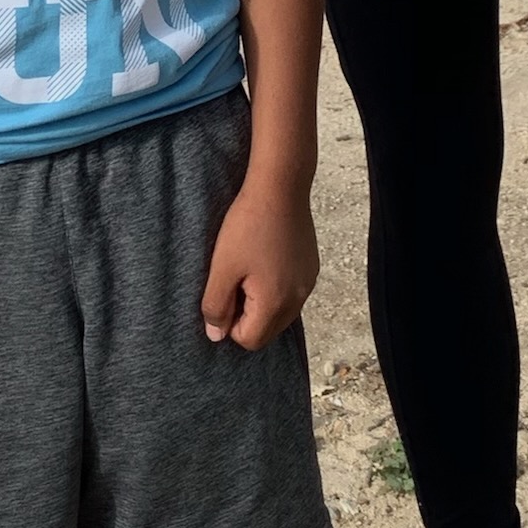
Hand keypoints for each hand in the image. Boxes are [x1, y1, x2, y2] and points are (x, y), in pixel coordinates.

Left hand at [201, 173, 317, 347]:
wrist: (280, 187)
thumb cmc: (248, 225)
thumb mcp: (222, 267)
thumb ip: (216, 306)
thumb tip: (216, 335)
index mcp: (276, 303)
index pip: (250, 340)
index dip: (229, 323)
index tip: (223, 292)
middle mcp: (298, 299)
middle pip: (267, 330)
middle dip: (247, 315)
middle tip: (234, 280)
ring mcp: (308, 283)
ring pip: (280, 312)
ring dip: (261, 301)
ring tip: (248, 268)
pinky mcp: (311, 267)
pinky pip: (290, 293)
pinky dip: (275, 287)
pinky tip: (264, 259)